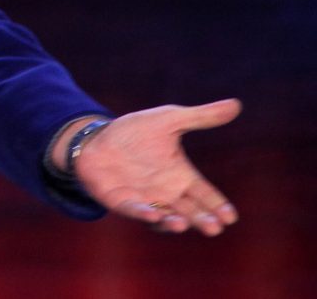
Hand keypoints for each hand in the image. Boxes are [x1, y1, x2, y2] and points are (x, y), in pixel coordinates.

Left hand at [72, 99, 241, 235]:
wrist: (96, 138)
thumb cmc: (135, 132)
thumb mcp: (169, 120)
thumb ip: (200, 117)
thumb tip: (236, 104)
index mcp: (181, 177)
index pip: (205, 194)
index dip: (218, 205)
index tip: (230, 217)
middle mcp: (166, 193)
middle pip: (190, 211)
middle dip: (202, 221)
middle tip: (214, 228)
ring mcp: (144, 200)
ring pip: (164, 217)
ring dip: (174, 223)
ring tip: (183, 224)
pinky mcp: (120, 201)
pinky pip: (133, 210)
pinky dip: (143, 214)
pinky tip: (154, 214)